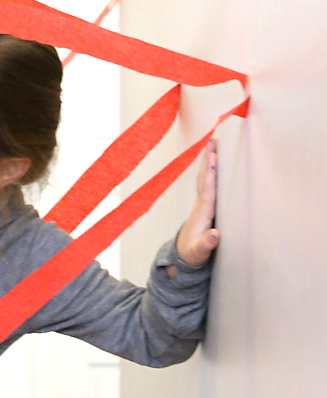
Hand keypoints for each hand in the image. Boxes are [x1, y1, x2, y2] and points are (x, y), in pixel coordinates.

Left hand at [174, 139, 219, 267]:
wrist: (183, 257)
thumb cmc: (193, 254)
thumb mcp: (200, 252)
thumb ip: (207, 244)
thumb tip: (215, 235)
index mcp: (203, 213)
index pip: (208, 190)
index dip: (211, 175)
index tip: (213, 158)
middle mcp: (201, 205)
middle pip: (204, 178)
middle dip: (208, 160)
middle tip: (213, 139)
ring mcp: (202, 204)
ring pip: (204, 179)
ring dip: (208, 161)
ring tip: (213, 143)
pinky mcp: (205, 206)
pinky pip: (207, 183)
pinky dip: (210, 170)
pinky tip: (214, 161)